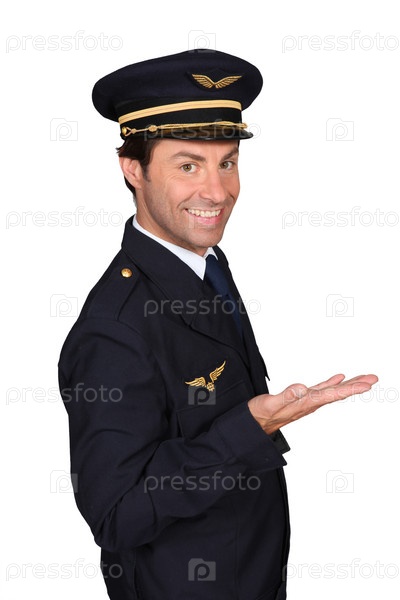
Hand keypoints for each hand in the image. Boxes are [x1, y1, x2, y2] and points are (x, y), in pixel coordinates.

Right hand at [248, 373, 378, 434]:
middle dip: (356, 385)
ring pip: (332, 391)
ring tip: (363, 378)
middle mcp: (309, 403)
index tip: (367, 385)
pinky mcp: (300, 399)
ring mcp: (306, 401)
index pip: (333, 394)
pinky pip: (321, 389)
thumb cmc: (260, 416)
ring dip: (348, 384)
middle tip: (373, 378)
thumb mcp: (270, 404)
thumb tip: (302, 388)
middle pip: (337, 393)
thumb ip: (285, 397)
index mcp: (305, 403)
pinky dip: (331, 383)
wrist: (253, 425)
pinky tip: (338, 378)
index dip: (350, 388)